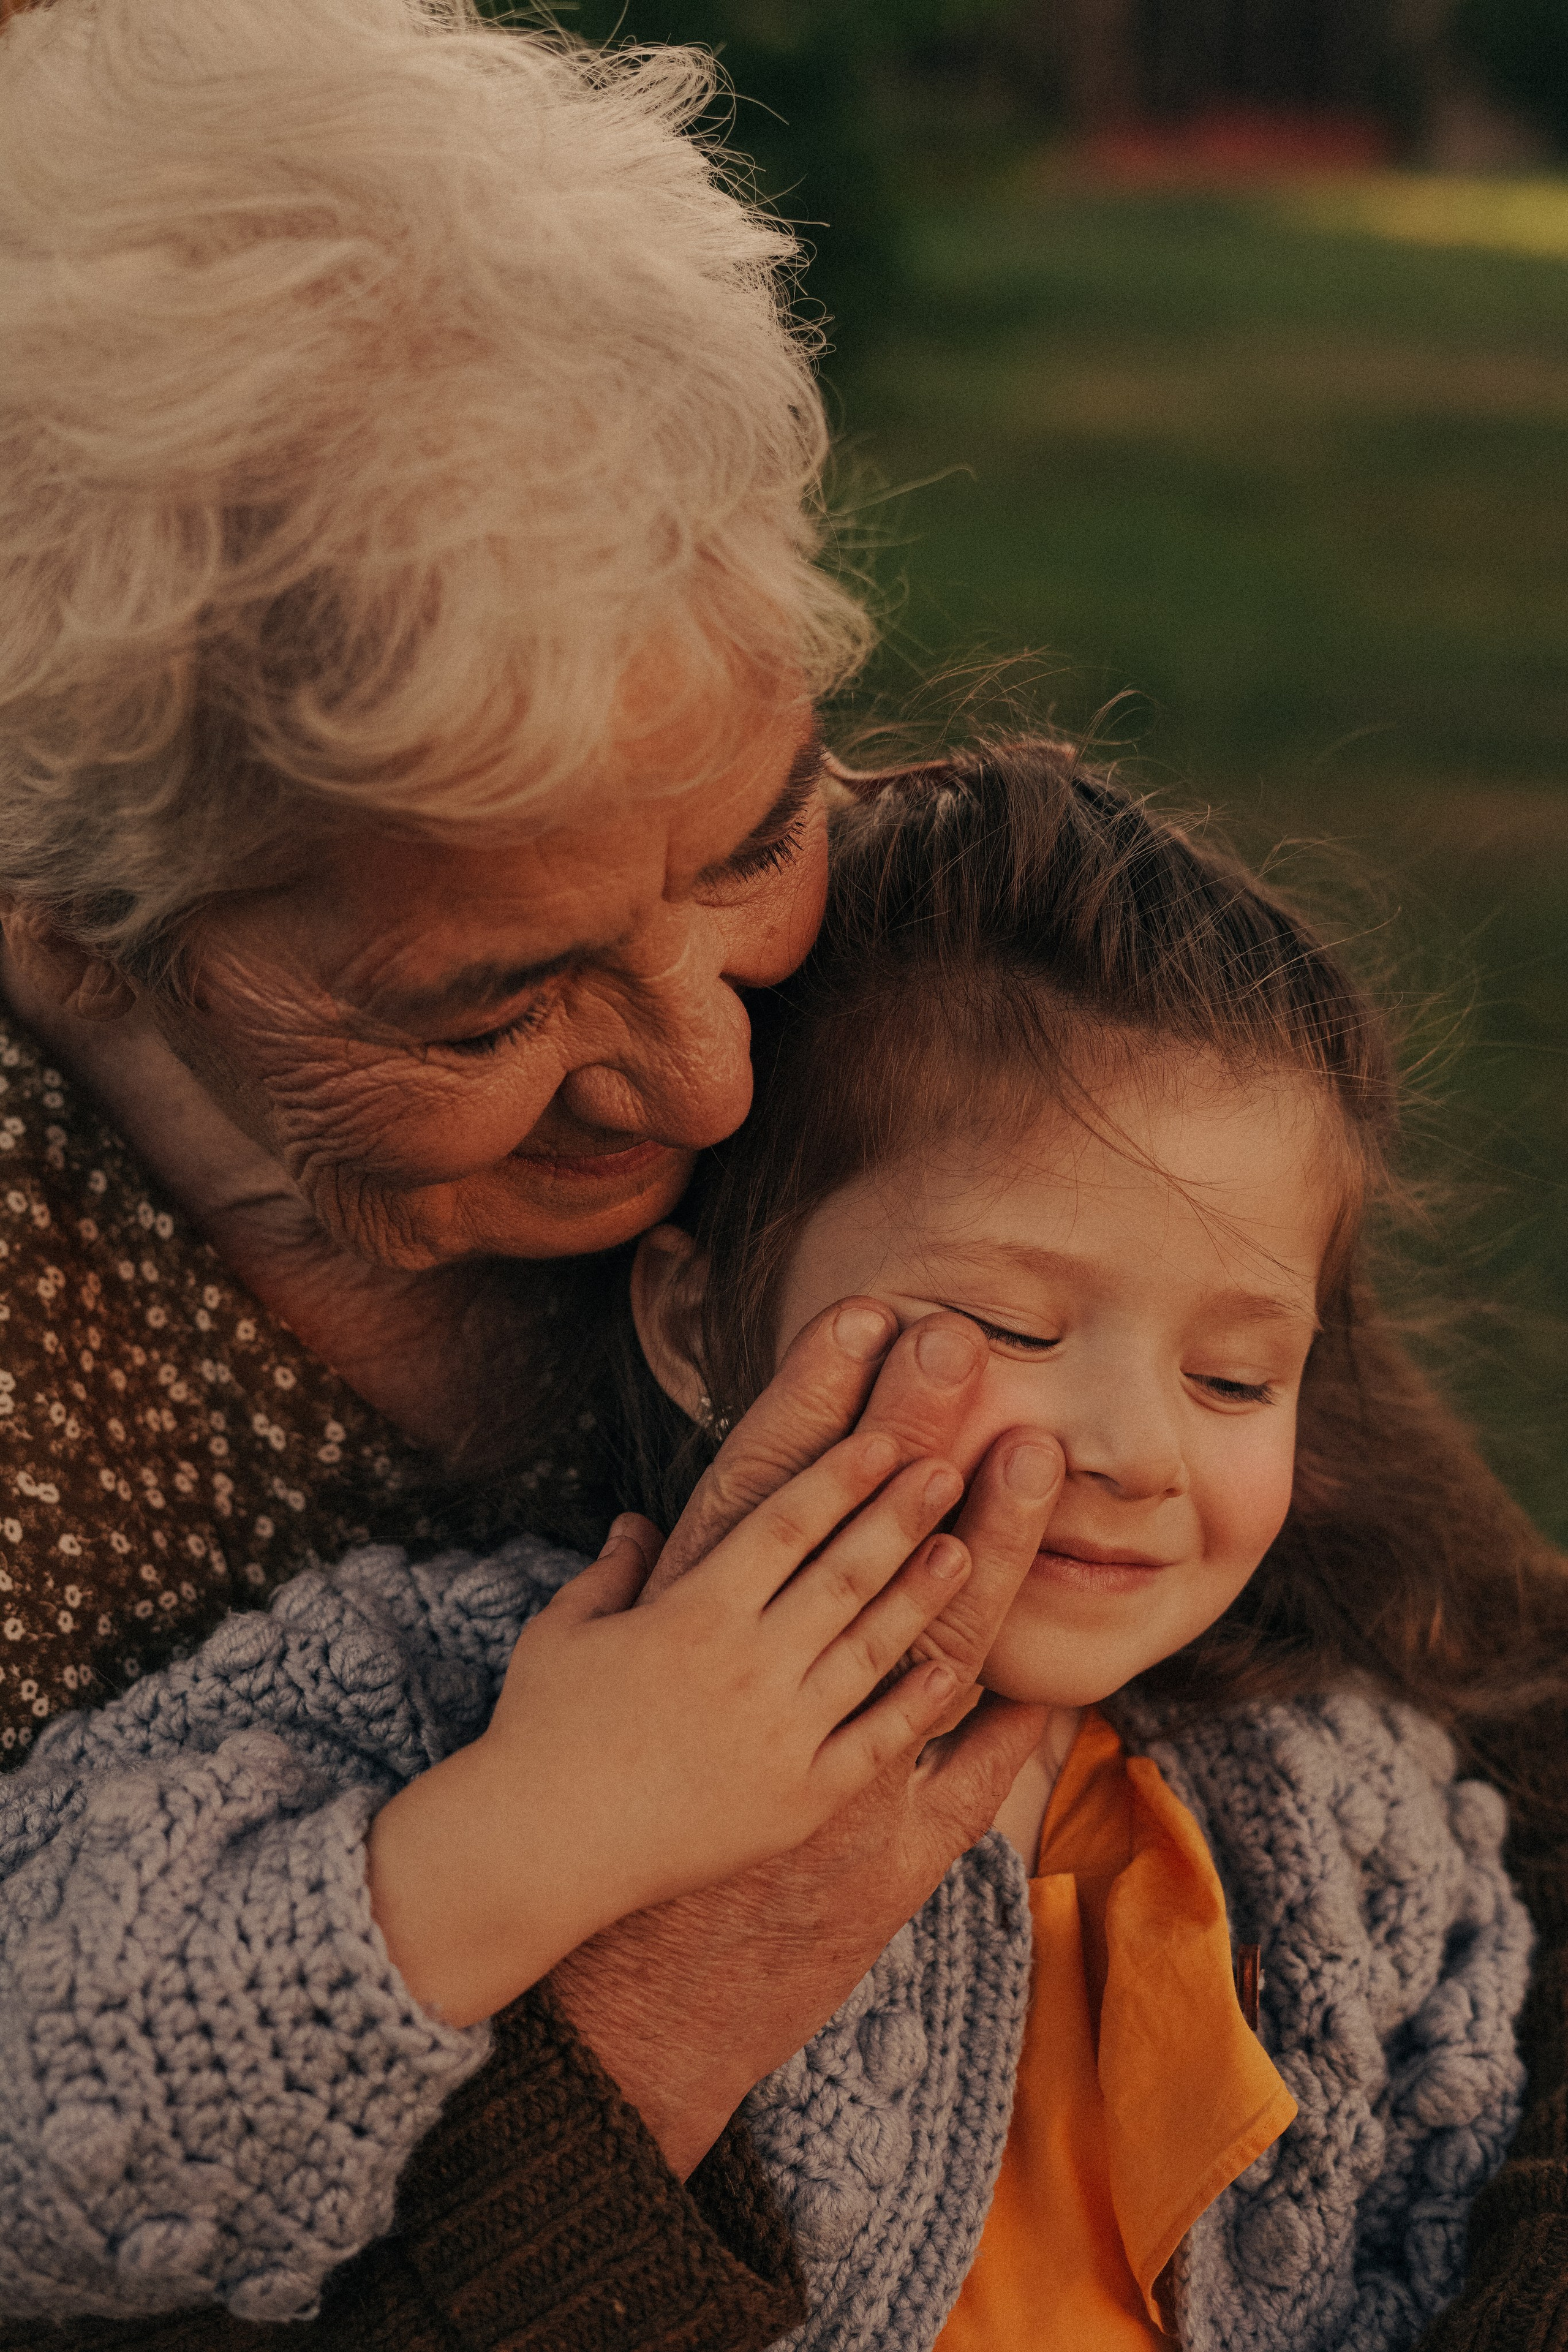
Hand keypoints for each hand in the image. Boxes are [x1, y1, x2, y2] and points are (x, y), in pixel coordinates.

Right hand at [367, 1354, 999, 2026]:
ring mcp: (778, 1735)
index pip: (784, 1524)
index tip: (883, 1440)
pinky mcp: (796, 1801)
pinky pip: (871, 1744)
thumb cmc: (538, 1732)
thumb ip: (610, 1572)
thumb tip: (635, 1522)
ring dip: (922, 1597)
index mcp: (692, 1612)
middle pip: (842, 1573)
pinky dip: (916, 1707)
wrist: (539, 1851)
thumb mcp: (563, 1632)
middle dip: (899, 1516)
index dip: (838, 1477)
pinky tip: (955, 1674)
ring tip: (963, 1550)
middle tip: (947, 1469)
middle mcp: (746, 1665)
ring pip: (870, 1650)